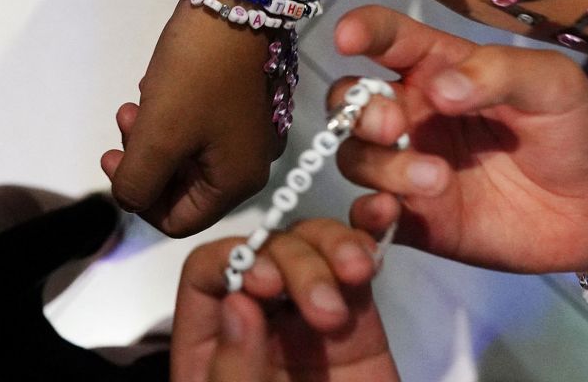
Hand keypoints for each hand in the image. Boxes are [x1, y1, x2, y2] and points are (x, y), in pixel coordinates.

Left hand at [102, 0, 282, 236]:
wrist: (234, 3)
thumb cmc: (196, 74)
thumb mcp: (157, 137)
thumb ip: (136, 184)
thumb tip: (130, 199)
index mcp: (238, 181)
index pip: (178, 221)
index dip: (138, 201)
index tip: (112, 159)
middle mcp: (250, 163)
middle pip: (180, 187)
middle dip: (142, 161)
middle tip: (123, 122)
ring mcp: (247, 132)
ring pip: (184, 155)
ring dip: (150, 135)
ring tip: (133, 103)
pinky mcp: (240, 103)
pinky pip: (197, 128)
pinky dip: (170, 116)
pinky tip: (156, 88)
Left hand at [172, 219, 397, 381]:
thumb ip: (234, 372)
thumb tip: (238, 301)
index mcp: (208, 349)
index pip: (207, 274)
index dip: (236, 260)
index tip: (265, 285)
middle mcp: (255, 326)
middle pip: (266, 253)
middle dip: (296, 262)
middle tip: (321, 308)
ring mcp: (307, 324)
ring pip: (314, 251)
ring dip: (335, 248)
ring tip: (357, 276)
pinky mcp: (359, 330)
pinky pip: (359, 271)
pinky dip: (368, 237)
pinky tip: (380, 220)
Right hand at [327, 6, 587, 279]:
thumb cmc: (574, 129)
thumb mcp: (552, 83)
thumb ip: (498, 73)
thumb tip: (438, 88)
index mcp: (438, 68)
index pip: (387, 39)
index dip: (361, 30)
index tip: (348, 36)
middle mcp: (413, 114)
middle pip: (350, 101)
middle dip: (358, 109)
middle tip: (395, 123)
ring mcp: (408, 167)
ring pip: (356, 157)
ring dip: (381, 165)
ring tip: (435, 180)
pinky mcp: (415, 218)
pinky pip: (368, 215)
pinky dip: (366, 214)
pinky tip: (389, 213)